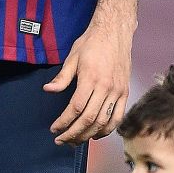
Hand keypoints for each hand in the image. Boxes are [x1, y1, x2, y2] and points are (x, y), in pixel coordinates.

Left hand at [42, 14, 132, 143]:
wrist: (115, 32)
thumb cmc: (92, 43)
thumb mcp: (72, 57)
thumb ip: (61, 77)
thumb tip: (48, 90)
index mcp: (91, 78)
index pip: (76, 108)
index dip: (64, 122)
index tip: (54, 129)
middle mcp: (106, 87)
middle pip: (89, 119)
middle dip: (73, 133)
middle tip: (61, 140)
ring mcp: (118, 91)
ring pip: (104, 121)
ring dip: (89, 135)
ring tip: (76, 141)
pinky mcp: (125, 92)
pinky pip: (118, 117)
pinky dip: (108, 129)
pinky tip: (96, 135)